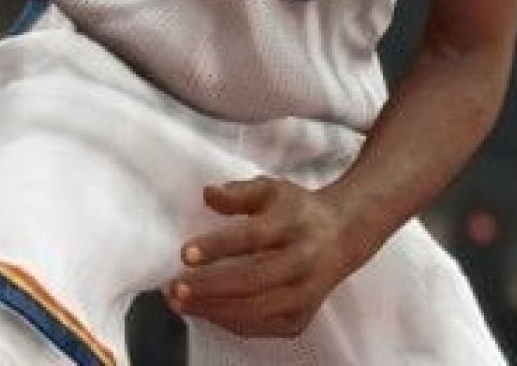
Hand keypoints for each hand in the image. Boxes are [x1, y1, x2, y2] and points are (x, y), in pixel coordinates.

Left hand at [167, 177, 354, 339]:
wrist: (342, 235)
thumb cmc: (296, 211)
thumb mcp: (271, 189)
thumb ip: (238, 192)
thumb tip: (208, 194)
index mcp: (295, 225)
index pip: (253, 238)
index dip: (218, 246)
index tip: (185, 253)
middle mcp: (304, 262)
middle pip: (253, 281)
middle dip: (210, 287)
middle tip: (174, 287)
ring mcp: (305, 295)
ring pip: (256, 310)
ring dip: (213, 309)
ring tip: (179, 302)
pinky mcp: (301, 318)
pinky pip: (261, 327)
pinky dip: (229, 321)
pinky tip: (204, 311)